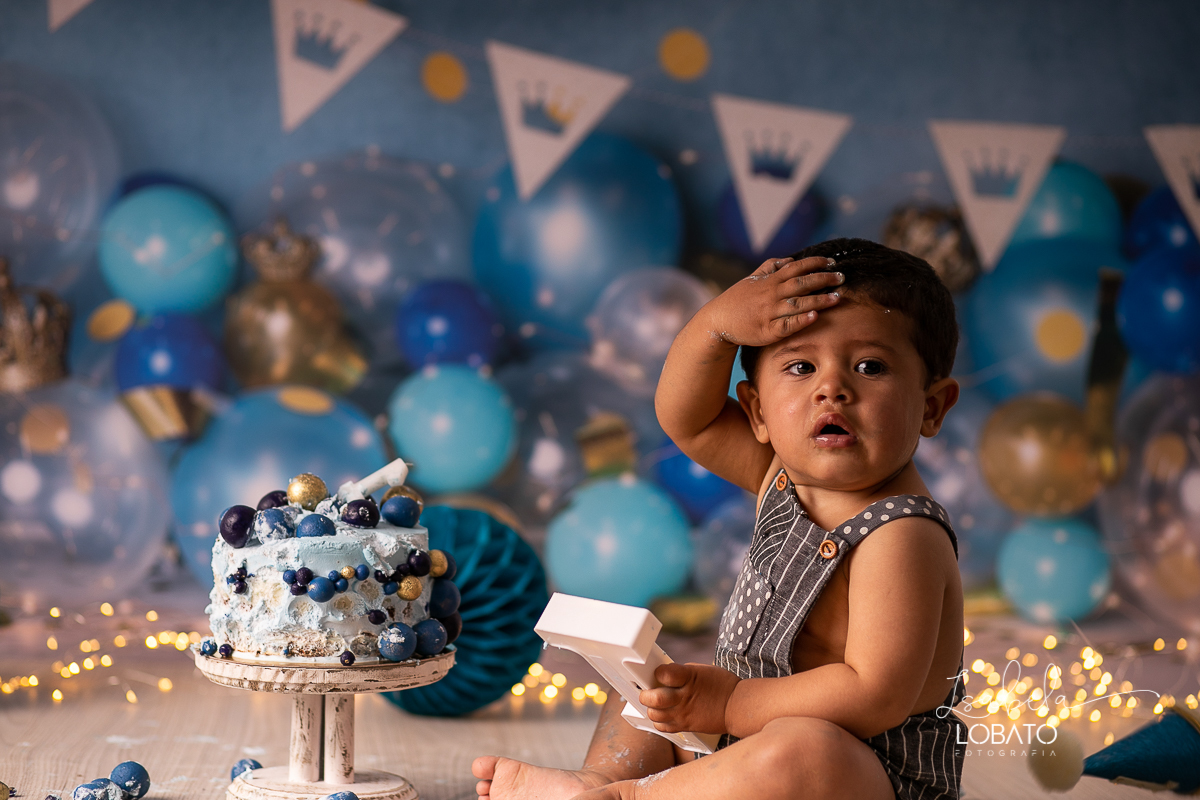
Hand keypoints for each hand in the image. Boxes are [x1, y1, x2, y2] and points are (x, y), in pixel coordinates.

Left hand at [638, 663, 740, 735]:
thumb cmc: (721, 685)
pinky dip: (659, 721)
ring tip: (655, 704)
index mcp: (689, 678)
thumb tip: (664, 677)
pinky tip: (663, 714)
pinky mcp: (686, 726)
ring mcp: (684, 714)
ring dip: (651, 708)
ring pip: (655, 715)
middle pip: (654, 699)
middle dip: (646, 694)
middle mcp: (684, 697)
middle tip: (648, 691)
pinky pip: (663, 728)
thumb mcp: (701, 670)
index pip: (663, 674)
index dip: (657, 672)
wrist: (737, 706)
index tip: (659, 672)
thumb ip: (681, 673)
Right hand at [706, 256, 843, 346]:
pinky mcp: (767, 330)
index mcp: (769, 281)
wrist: (718, 321)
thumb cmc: (736, 299)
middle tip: (842, 277)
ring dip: (818, 299)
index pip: (796, 268)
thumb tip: (790, 259)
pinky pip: (787, 325)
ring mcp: (769, 312)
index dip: (815, 263)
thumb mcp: (751, 279)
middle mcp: (771, 294)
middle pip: (801, 283)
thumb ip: (770, 267)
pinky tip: (814, 316)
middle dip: (823, 279)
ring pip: (798, 303)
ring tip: (837, 298)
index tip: (832, 262)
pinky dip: (801, 320)